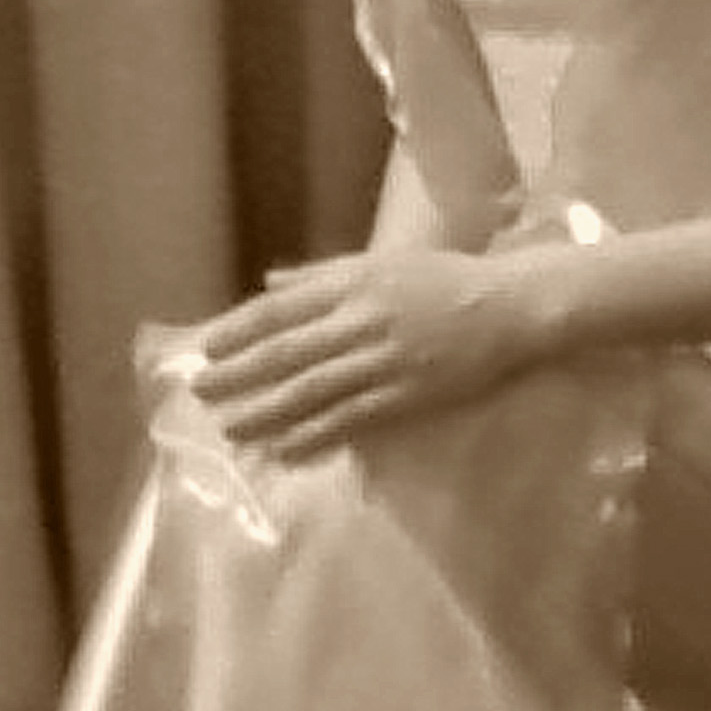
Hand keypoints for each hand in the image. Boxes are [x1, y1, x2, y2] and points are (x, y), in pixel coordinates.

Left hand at [190, 248, 538, 459]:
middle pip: (286, 353)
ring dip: (266, 412)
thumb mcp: (381, 262)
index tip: (206, 347)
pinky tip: (284, 449)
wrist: (508, 306)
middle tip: (201, 394)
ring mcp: (383, 361)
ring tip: (231, 429)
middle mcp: (361, 320)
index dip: (239, 329)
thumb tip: (270, 282)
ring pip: (311, 391)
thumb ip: (322, 274)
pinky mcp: (405, 395)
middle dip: (239, 375)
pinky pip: (349, 419)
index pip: (282, 309)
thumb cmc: (443, 279)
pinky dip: (313, 434)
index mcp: (353, 283)